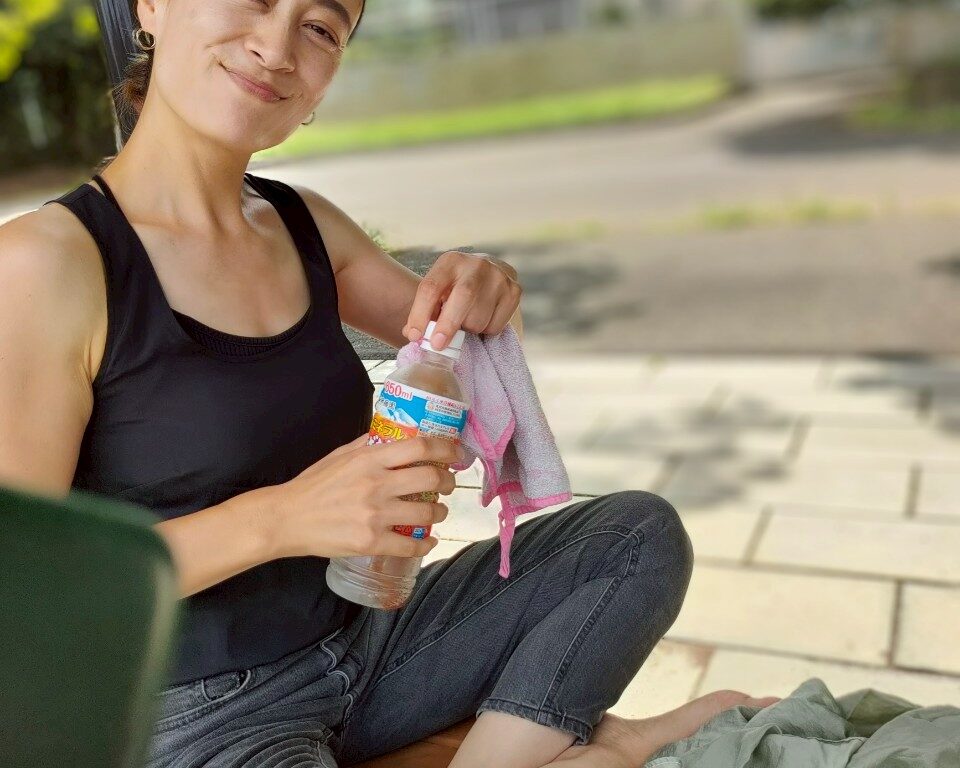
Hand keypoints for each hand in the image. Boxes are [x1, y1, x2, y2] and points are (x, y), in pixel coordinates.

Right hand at [269, 434, 459, 559]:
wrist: (286, 518)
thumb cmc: (313, 485)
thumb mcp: (341, 454)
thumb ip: (370, 444)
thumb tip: (396, 434)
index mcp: (369, 459)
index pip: (419, 448)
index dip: (445, 449)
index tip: (455, 453)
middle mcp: (376, 485)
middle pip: (430, 479)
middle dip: (447, 482)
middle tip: (448, 484)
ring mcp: (374, 516)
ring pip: (426, 514)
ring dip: (439, 513)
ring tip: (437, 512)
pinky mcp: (370, 542)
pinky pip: (410, 546)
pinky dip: (426, 545)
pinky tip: (428, 541)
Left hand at [404, 251, 521, 350]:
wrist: (490, 272)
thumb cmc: (456, 286)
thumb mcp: (439, 290)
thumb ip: (426, 311)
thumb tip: (414, 335)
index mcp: (450, 262)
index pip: (432, 287)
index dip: (420, 314)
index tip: (415, 336)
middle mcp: (477, 265)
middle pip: (463, 297)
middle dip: (448, 325)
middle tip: (437, 345)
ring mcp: (499, 277)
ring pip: (479, 318)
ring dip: (468, 329)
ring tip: (466, 320)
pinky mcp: (514, 291)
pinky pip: (496, 326)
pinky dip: (486, 330)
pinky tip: (484, 317)